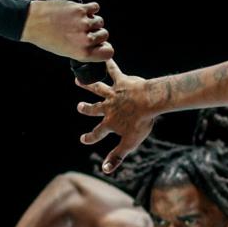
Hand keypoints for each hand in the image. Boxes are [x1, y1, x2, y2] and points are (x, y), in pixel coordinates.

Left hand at [21, 0, 113, 62]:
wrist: (33, 22)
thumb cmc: (46, 37)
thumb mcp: (65, 51)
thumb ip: (83, 50)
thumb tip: (97, 45)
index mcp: (82, 53)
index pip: (108, 52)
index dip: (105, 47)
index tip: (101, 44)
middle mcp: (85, 39)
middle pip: (105, 35)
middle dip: (97, 32)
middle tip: (85, 30)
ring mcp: (84, 23)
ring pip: (100, 21)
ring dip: (92, 20)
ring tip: (79, 20)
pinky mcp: (80, 9)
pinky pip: (95, 7)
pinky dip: (90, 8)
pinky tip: (81, 11)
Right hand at [75, 58, 158, 173]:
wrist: (149, 102)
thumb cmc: (141, 123)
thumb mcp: (129, 143)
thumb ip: (116, 157)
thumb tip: (105, 170)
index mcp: (110, 123)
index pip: (97, 133)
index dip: (89, 137)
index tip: (83, 139)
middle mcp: (108, 107)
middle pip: (94, 109)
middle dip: (86, 109)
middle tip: (79, 107)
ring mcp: (114, 94)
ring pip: (98, 89)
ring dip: (88, 85)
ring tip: (78, 81)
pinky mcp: (122, 82)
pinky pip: (113, 71)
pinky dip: (108, 65)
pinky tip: (104, 56)